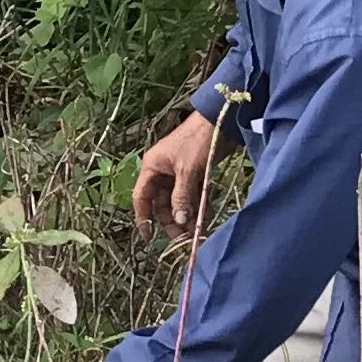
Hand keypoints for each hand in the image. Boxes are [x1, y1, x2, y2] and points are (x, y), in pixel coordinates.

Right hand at [133, 110, 218, 241]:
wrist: (219, 121)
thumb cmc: (196, 141)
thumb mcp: (187, 170)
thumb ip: (182, 197)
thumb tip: (180, 222)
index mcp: (152, 168)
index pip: (142, 198)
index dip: (143, 218)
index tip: (148, 238)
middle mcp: (162, 173)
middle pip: (161, 205)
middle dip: (171, 222)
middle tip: (183, 240)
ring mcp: (178, 175)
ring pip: (178, 203)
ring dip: (186, 218)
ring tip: (198, 235)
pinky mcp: (194, 176)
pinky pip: (192, 198)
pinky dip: (197, 209)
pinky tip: (204, 222)